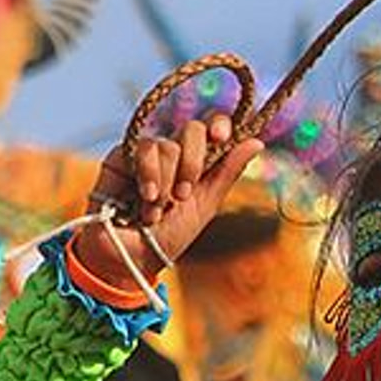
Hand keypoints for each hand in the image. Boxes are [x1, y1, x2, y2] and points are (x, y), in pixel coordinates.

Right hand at [75, 114, 263, 285]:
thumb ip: (226, 172)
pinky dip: (149, 174)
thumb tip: (257, 141)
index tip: (221, 137)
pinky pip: (144, 148)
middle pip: (193, 129)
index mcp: (199, 162)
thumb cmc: (169, 237)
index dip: (218, 124)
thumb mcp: (204, 207)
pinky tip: (146, 197)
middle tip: (182, 196)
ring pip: (168, 145)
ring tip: (156, 210)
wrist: (131, 256)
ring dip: (166, 183)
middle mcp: (174, 152)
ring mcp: (148, 153)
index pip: (212, 127)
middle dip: (193, 163)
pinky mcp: (122, 155)